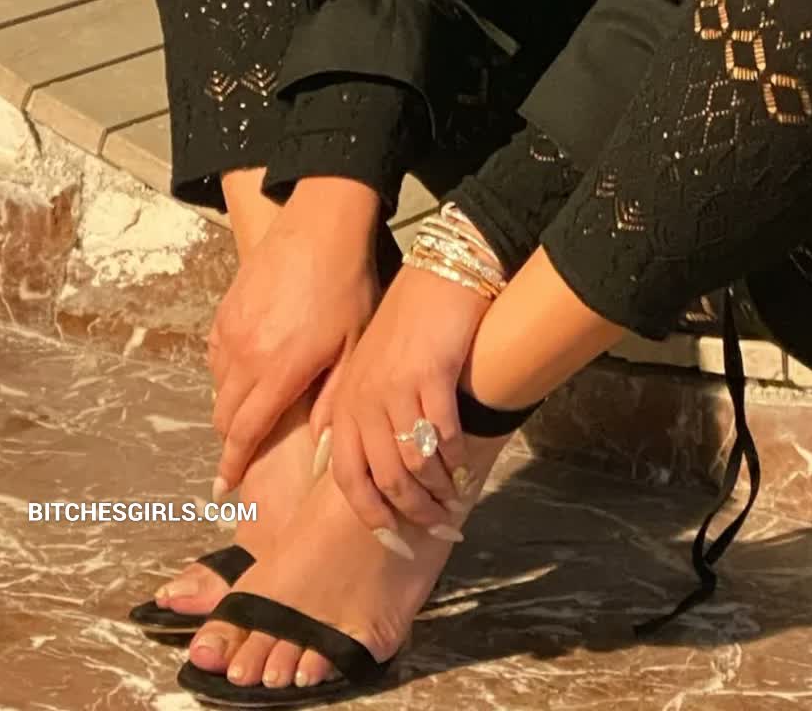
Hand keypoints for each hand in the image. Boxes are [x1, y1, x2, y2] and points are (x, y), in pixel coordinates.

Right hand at [208, 177, 383, 495]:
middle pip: (225, 415)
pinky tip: (246, 369)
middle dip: (231, 440)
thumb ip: (333, 399)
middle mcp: (245, 354)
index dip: (233, 465)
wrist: (320, 225)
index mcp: (278, 371)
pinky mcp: (226, 307)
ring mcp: (231, 329)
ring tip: (251, 412)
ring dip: (230, 405)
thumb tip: (323, 447)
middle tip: (241, 455)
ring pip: (218, 385)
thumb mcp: (352, 346)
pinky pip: (216, 353)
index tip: (223, 490)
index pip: (245, 432)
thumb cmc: (347, 284)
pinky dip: (225, 371)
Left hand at [316, 263, 488, 534]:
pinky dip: (456, 457)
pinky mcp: (429, 377)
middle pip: (385, 479)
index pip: (347, 476)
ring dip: (438, 489)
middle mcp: (364, 401)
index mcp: (345, 402)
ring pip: (415, 464)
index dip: (369, 513)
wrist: (440, 276)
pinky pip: (444, 435)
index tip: (392, 536)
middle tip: (438, 525)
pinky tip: (466, 463)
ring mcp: (396, 389)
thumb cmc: (407, 323)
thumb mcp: (369, 366)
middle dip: (413, 511)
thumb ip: (357, 413)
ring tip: (456, 498)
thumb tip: (349, 462)